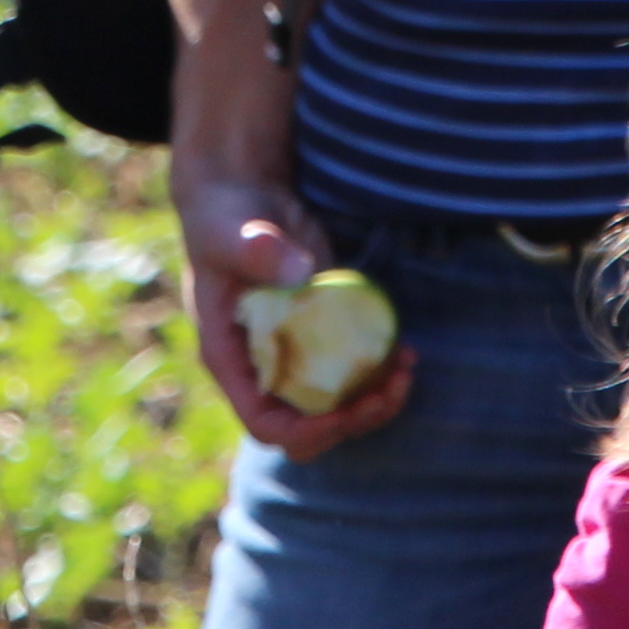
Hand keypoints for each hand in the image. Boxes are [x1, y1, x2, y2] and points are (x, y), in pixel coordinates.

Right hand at [175, 167, 409, 456]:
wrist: (243, 197)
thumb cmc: (222, 217)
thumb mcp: (229, 232)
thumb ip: (257, 252)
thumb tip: (300, 275)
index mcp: (232, 360)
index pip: (266, 423)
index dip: (306, 431)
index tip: (343, 410)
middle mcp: (265, 368)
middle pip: (311, 426)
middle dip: (355, 418)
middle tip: (393, 386)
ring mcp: (296, 354)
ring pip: (339, 405)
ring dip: (378, 398)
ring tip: (406, 366)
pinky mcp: (323, 334)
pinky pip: (354, 370)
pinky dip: (382, 369)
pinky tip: (404, 347)